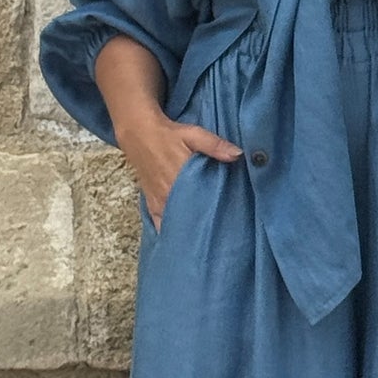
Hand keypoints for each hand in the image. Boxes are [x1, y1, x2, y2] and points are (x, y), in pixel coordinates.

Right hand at [117, 110, 242, 231]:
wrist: (139, 135)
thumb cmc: (169, 135)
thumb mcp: (194, 134)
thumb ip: (215, 145)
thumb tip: (237, 154)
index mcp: (183, 178)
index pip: (204, 202)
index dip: (218, 213)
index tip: (232, 221)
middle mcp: (170, 194)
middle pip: (192, 217)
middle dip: (206, 225)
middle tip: (223, 233)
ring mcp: (160, 202)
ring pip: (177, 223)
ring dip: (190, 231)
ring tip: (205, 240)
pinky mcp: (152, 205)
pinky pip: (160, 225)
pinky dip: (170, 233)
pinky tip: (182, 242)